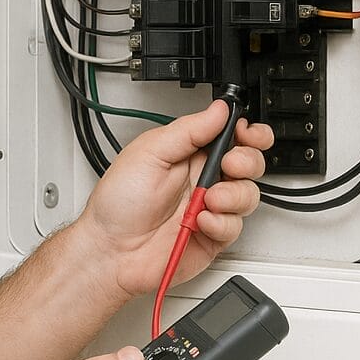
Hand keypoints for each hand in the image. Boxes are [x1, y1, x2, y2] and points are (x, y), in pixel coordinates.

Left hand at [79, 100, 274, 299]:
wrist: (110, 248)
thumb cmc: (118, 202)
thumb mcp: (148, 153)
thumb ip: (188, 131)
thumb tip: (219, 110)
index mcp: (187, 154)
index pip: (229, 136)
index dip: (247, 132)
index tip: (248, 133)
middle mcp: (202, 179)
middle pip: (249, 164)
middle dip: (247, 161)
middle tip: (229, 165)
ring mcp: (209, 208)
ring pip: (248, 195)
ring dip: (233, 195)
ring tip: (208, 199)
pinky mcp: (213, 236)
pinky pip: (235, 227)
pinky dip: (221, 223)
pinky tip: (200, 222)